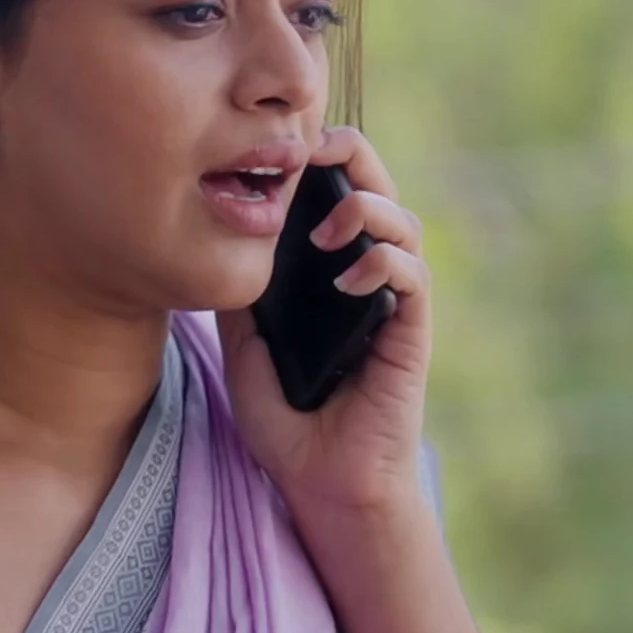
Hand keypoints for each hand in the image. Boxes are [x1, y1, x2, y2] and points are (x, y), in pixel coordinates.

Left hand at [219, 123, 435, 529]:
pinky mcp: (411, 332)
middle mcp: (365, 279)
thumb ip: (243, 301)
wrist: (322, 483)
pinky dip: (386, 262)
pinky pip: (413, 277)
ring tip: (329, 229)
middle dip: (353, 158)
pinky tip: (352, 277)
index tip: (281, 149)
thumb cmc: (289, 424)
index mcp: (329, 275)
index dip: (318, 164)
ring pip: (403, 223)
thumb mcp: (245, 352)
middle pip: (378, 192)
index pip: (335, 199)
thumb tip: (219, 248)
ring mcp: (392, 302)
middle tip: (316, 149)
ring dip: (367, 209)